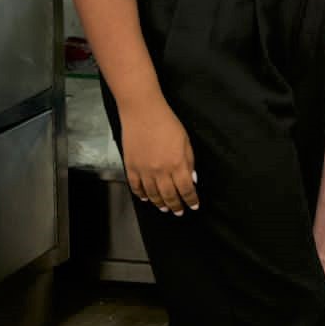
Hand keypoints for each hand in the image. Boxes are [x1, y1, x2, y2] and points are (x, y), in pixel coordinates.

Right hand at [120, 97, 198, 214]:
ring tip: (165, 208)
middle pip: (169, 195)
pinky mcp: (131, 167)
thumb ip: (189, 162)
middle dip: (176, 206)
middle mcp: (160, 171)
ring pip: (152, 194)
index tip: (194, 206)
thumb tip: (192, 180)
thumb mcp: (186, 142)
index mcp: (177, 164)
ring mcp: (144, 171)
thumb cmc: (168, 124)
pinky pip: (136, 187)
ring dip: (159, 203)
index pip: (186, 189)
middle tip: (178, 212)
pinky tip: (146, 198)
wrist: (143, 113)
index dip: (191, 200)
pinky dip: (141, 195)